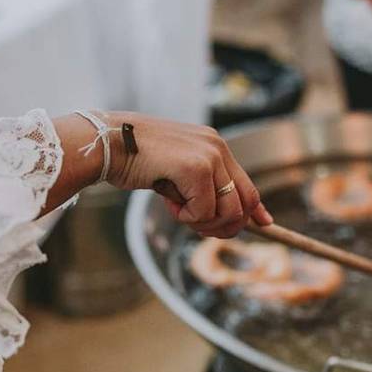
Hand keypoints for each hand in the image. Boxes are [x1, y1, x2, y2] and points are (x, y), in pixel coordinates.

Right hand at [104, 112, 272, 237]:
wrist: (107, 143)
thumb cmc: (134, 159)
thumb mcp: (175, 171)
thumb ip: (200, 186)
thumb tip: (222, 215)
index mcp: (214, 145)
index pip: (247, 184)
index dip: (256, 209)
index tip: (264, 224)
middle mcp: (217, 147)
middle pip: (245, 202)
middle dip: (226, 226)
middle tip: (198, 228)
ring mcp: (209, 156)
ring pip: (228, 211)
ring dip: (203, 222)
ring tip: (178, 210)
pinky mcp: (196, 168)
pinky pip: (205, 211)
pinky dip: (187, 217)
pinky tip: (168, 201)